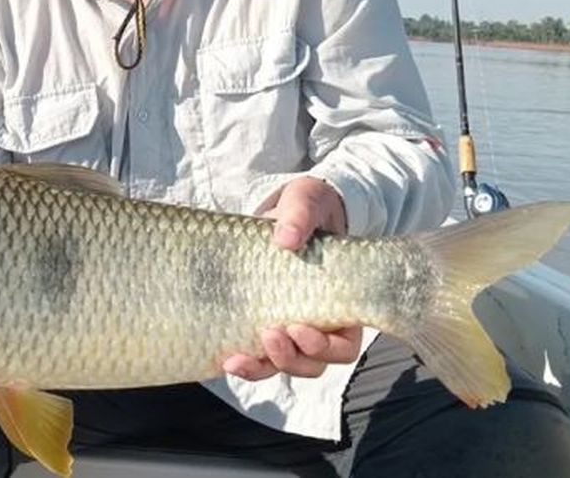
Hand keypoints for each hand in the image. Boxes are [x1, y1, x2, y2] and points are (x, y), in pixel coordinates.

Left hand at [222, 177, 361, 379]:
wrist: (282, 213)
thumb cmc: (307, 209)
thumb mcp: (306, 202)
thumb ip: (301, 215)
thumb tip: (286, 238)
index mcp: (343, 303)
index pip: (344, 344)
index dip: (325, 346)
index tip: (299, 327)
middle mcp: (320, 324)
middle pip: (313, 363)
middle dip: (291, 358)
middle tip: (269, 336)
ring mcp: (290, 328)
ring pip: (284, 365)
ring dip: (263, 367)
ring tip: (238, 358)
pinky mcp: (263, 325)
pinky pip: (258, 356)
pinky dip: (245, 362)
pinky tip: (225, 358)